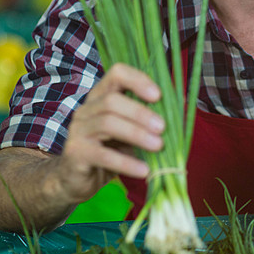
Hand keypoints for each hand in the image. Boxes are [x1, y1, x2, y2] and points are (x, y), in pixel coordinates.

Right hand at [57, 64, 163, 201]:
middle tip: (163, 127)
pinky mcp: (75, 154)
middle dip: (141, 113)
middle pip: (112, 101)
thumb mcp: (129, 132)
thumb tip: (179, 111)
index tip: (159, 95)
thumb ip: (146, 120)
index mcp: (101, 96)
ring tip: (158, 146)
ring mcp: (78, 130)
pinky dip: (126, 162)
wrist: (76, 180)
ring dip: (137, 134)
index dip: (138, 80)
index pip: (116, 73)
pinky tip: (144, 170)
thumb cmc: (109, 150)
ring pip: (108, 123)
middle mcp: (86, 109)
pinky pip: (102, 155)